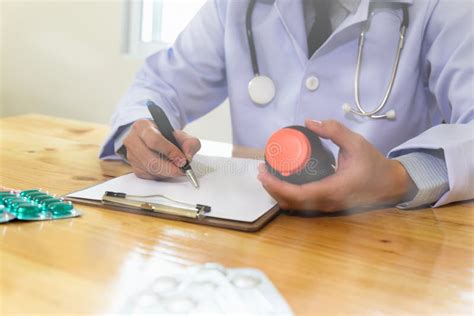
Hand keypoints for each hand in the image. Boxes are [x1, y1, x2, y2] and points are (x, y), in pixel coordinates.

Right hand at [123, 119, 200, 179]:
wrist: (151, 137)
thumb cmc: (164, 135)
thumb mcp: (179, 134)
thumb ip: (189, 142)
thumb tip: (188, 157)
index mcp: (142, 127)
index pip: (154, 141)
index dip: (170, 152)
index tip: (182, 160)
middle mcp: (133, 141)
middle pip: (151, 160)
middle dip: (170, 168)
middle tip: (182, 169)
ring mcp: (131, 155)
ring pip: (150, 170)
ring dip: (167, 173)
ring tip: (177, 169)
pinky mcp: (134, 168)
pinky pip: (149, 176)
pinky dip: (162, 176)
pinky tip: (167, 170)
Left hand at [257, 120, 416, 211]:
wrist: (391, 185)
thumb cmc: (374, 165)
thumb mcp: (356, 143)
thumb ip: (334, 130)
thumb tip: (309, 122)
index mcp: (332, 190)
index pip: (296, 194)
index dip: (276, 185)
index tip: (262, 173)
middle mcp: (325, 203)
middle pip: (289, 202)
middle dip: (271, 188)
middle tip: (261, 170)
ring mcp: (326, 207)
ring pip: (294, 206)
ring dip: (278, 192)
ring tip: (267, 175)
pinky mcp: (326, 206)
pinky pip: (301, 204)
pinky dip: (287, 195)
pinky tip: (283, 182)